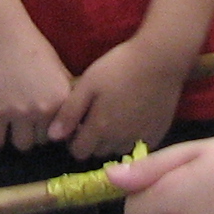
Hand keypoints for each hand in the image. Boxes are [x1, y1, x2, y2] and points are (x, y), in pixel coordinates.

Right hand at [0, 13, 74, 150]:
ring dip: (17, 137)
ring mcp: (18, 112)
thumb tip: (75, 120)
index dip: (54, 130)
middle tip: (27, 122)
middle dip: (35, 133)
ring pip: (21, 145)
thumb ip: (66, 95)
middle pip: (41, 141)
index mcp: (61, 99)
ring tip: (13, 126)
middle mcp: (43, 110)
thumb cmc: (33, 47)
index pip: (63, 132)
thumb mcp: (59, 69)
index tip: (46, 126)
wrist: (2, 34)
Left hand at [50, 29, 190, 159]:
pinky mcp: (158, 132)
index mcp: (100, 129)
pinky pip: (140, 145)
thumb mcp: (88, 84)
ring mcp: (141, 138)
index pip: (79, 152)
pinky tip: (134, 119)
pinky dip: (133, 138)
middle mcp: (120, 140)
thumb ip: (69, 112)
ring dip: (113, 141)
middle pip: (99, 153)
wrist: (160, 60)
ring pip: (119, 150)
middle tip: (95, 118)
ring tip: (115, 118)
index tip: (78, 124)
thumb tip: (53, 137)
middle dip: (93, 141)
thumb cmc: (119, 67)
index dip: (74, 140)